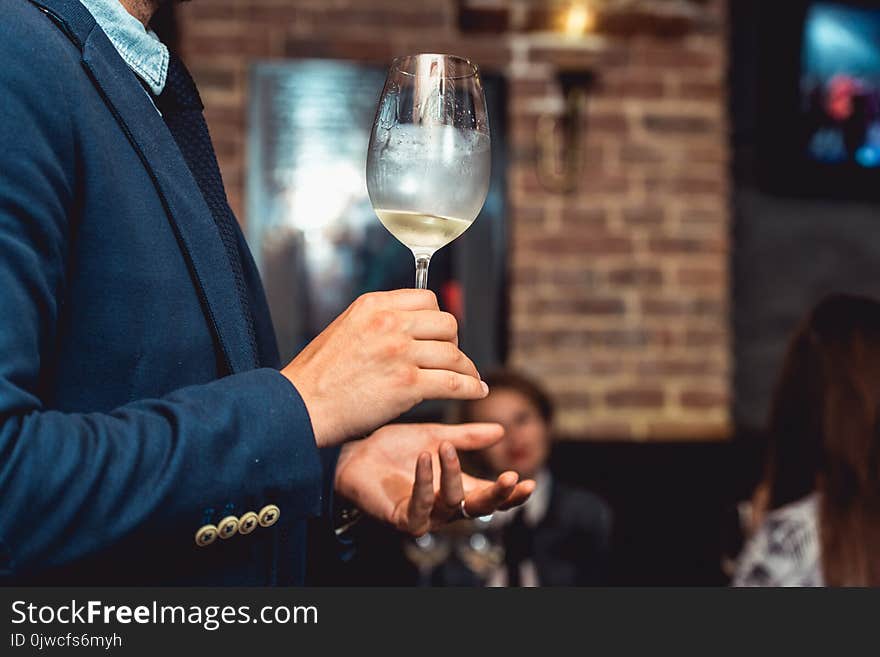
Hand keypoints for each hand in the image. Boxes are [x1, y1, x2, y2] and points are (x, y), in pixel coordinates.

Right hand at [282, 290, 486, 447]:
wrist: (300, 406)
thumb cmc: (317, 376)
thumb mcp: (345, 328)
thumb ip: (377, 322)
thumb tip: (406, 325)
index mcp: (374, 305)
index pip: (426, 299)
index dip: (437, 320)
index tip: (438, 337)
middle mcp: (390, 323)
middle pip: (447, 323)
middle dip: (453, 343)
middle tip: (450, 360)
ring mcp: (400, 352)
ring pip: (454, 353)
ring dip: (466, 368)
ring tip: (469, 379)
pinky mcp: (407, 383)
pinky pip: (453, 382)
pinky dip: (470, 388)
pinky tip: (476, 392)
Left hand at [334, 423, 535, 535]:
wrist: (353, 454)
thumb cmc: (391, 449)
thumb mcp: (435, 437)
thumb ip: (466, 438)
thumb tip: (502, 431)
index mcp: (456, 487)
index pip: (489, 495)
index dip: (510, 493)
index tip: (528, 482)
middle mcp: (444, 506)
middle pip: (479, 508)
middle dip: (497, 494)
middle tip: (511, 477)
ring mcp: (424, 515)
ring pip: (452, 503)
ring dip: (452, 473)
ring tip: (444, 447)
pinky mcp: (402, 518)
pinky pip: (421, 505)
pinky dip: (425, 481)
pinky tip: (426, 458)